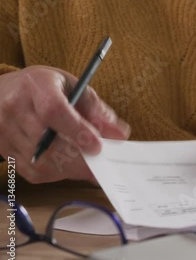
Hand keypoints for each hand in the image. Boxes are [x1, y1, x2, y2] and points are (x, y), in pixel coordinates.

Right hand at [0, 66, 129, 182]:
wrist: (3, 91)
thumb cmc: (44, 88)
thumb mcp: (73, 86)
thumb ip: (97, 109)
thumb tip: (119, 134)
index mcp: (36, 87)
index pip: (54, 112)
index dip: (77, 131)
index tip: (98, 146)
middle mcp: (15, 109)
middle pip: (49, 142)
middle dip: (81, 158)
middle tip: (104, 166)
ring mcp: (5, 132)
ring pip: (42, 162)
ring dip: (72, 169)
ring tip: (91, 167)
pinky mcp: (5, 151)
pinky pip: (34, 172)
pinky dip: (57, 173)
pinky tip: (70, 166)